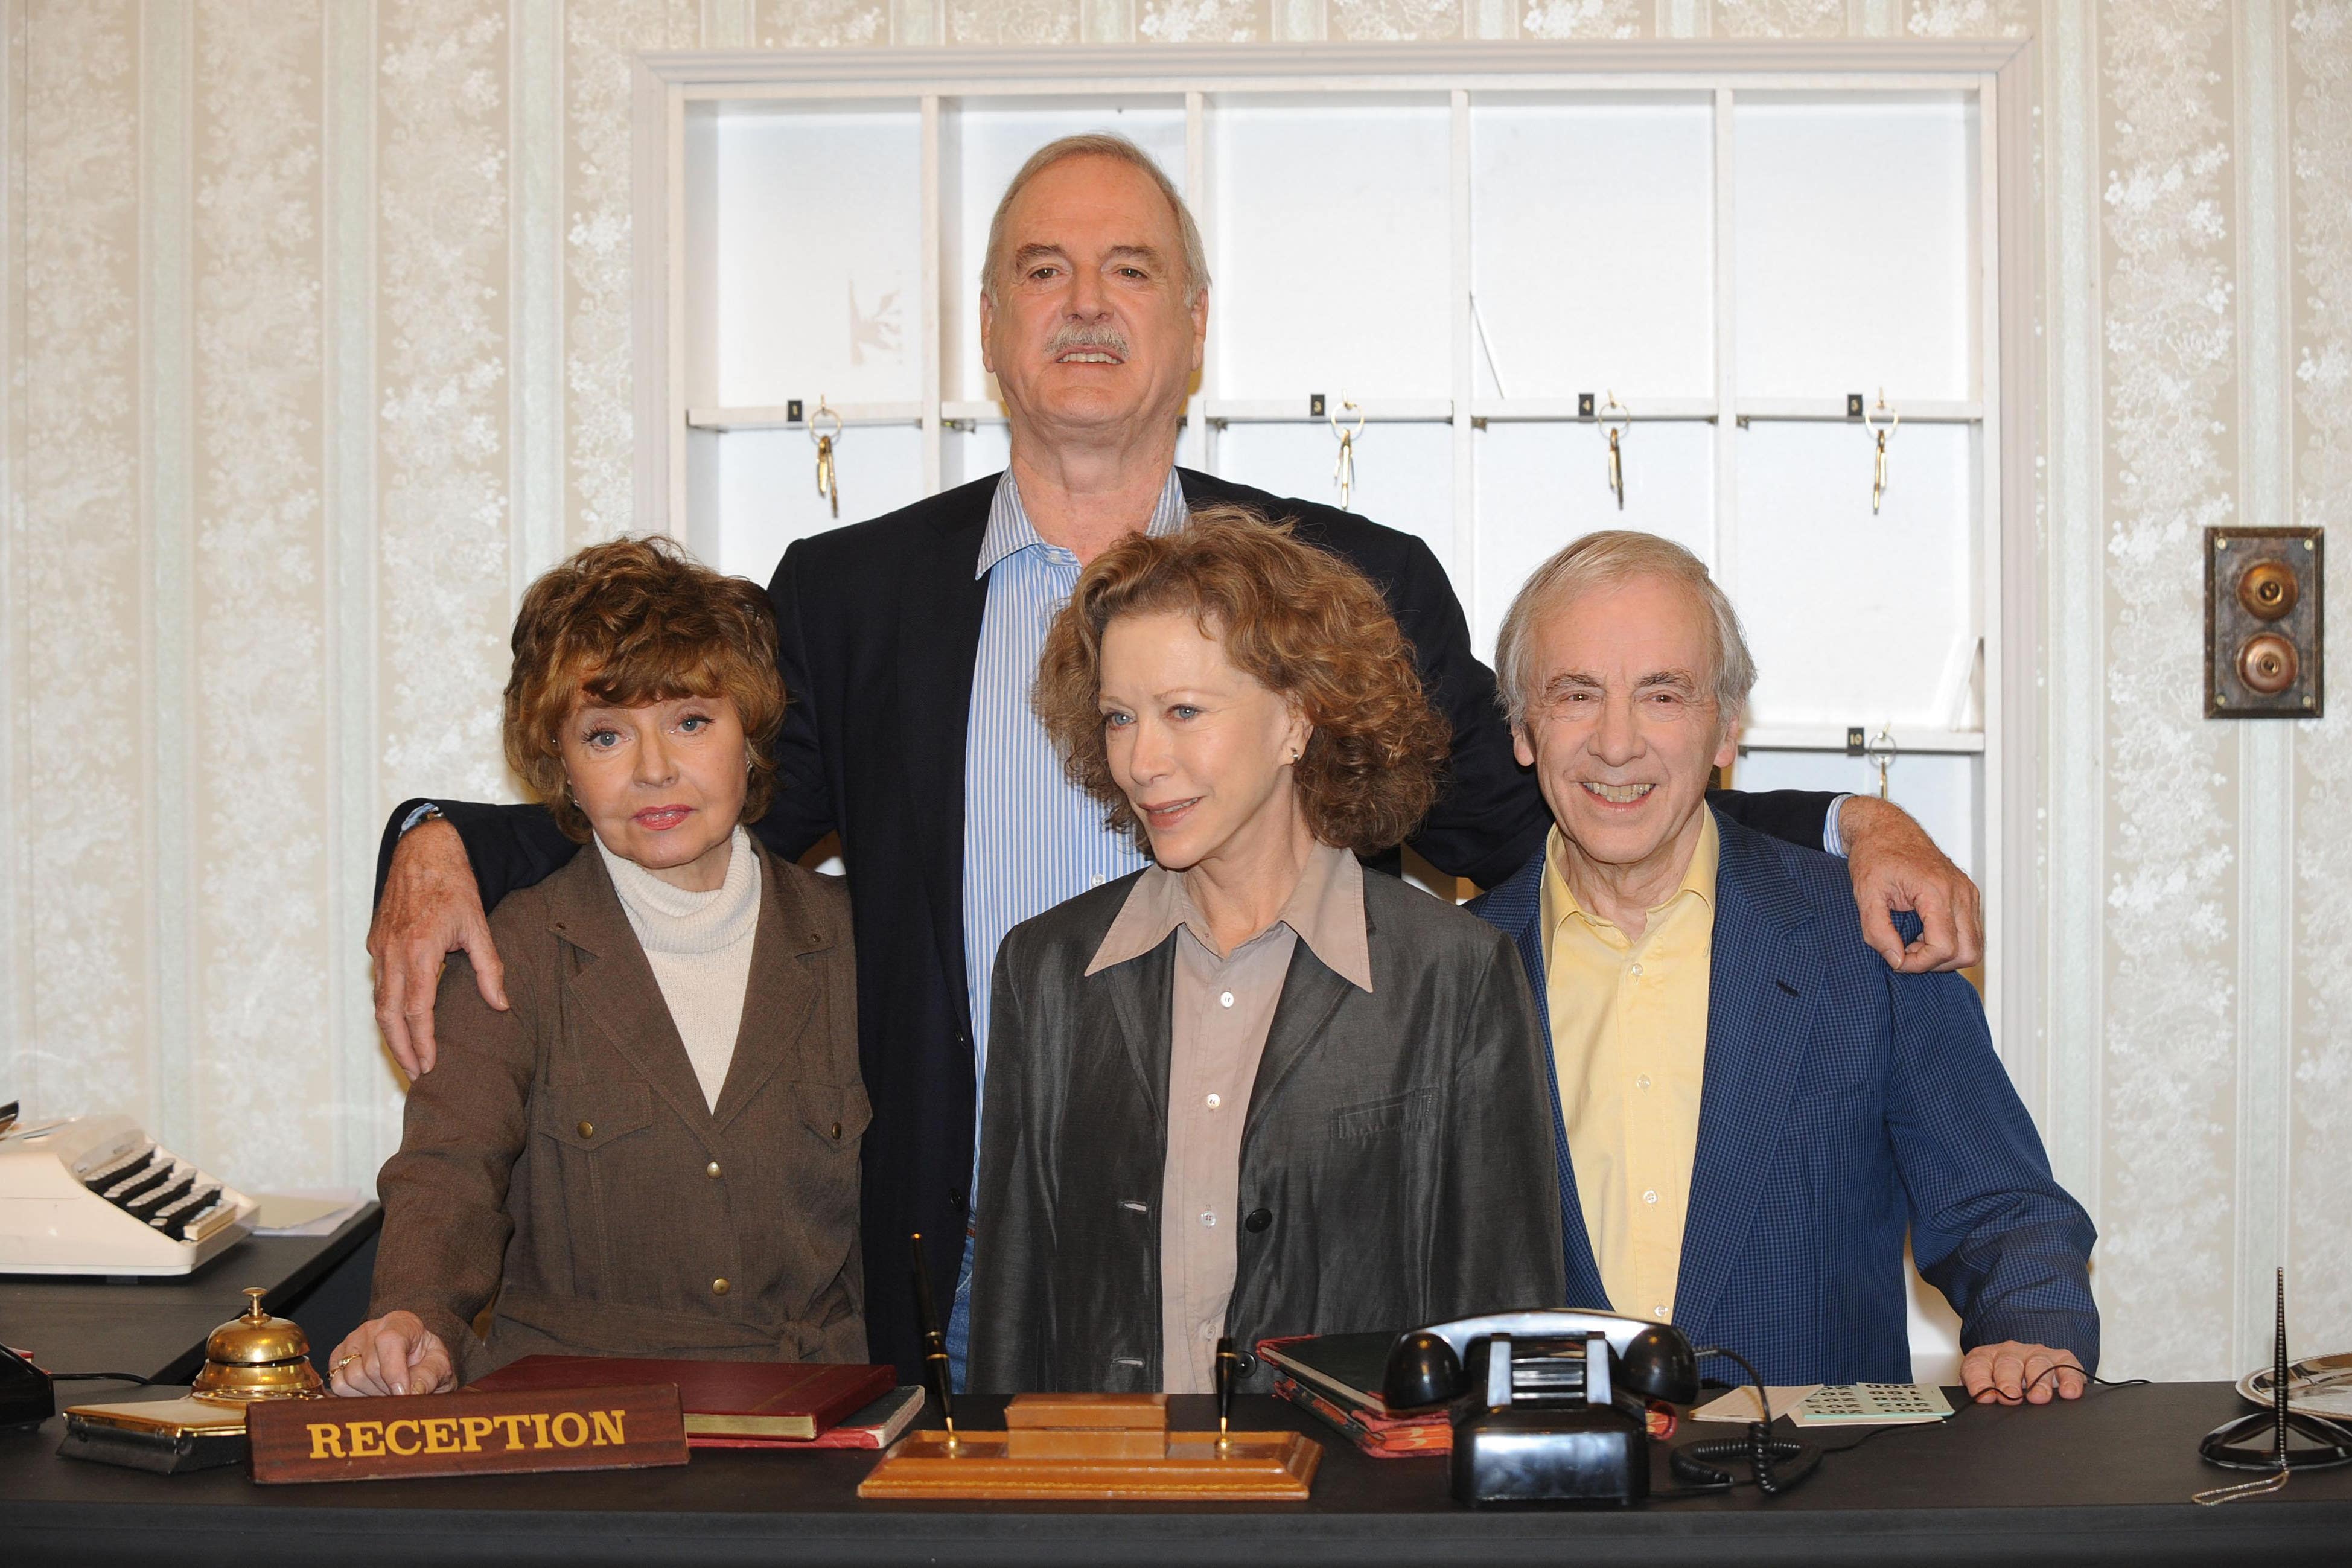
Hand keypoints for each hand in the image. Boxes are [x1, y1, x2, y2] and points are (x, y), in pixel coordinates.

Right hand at [327, 1311, 455, 1396]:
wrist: (414, 1357)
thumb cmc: (427, 1360)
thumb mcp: (440, 1366)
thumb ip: (430, 1376)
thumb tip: (414, 1391)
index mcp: (401, 1323)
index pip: (389, 1342)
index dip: (394, 1372)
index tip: (403, 1393)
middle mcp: (371, 1328)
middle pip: (370, 1368)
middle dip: (387, 1389)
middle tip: (401, 1391)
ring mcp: (351, 1342)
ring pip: (351, 1379)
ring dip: (371, 1394)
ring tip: (388, 1389)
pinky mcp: (336, 1358)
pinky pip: (337, 1385)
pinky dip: (355, 1395)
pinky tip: (372, 1390)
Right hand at [367, 817, 506, 1076]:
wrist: (423, 851)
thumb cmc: (454, 886)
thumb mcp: (478, 925)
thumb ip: (489, 968)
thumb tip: (500, 1005)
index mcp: (419, 949)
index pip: (416, 1009)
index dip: (422, 1041)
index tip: (429, 1065)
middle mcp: (392, 952)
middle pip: (389, 1015)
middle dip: (400, 1049)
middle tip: (415, 1075)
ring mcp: (380, 948)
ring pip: (379, 1002)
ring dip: (391, 1034)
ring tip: (408, 1058)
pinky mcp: (375, 943)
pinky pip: (378, 984)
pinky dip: (387, 1009)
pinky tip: (401, 1024)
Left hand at [1838, 796, 1983, 972]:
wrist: (1886, 829)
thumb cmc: (1875, 856)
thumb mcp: (1865, 894)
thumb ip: (1877, 931)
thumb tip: (1897, 960)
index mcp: (1936, 890)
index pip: (1944, 947)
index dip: (1919, 963)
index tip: (1896, 956)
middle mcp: (1960, 892)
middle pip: (1968, 953)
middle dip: (1936, 963)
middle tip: (1905, 951)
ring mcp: (1968, 893)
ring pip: (1974, 946)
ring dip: (1944, 954)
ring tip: (1913, 941)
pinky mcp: (1968, 895)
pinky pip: (1971, 932)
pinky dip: (1950, 942)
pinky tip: (1923, 932)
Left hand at [1962, 1340, 2084, 1404]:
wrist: (2022, 1365)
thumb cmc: (2001, 1383)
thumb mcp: (1984, 1388)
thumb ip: (1980, 1397)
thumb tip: (1980, 1413)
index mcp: (1985, 1359)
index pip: (1977, 1366)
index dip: (1980, 1382)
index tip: (1986, 1398)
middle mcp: (2010, 1353)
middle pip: (2008, 1364)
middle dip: (2009, 1381)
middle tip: (2011, 1397)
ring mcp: (2036, 1354)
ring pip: (2037, 1364)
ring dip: (2039, 1382)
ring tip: (2039, 1398)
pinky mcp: (2060, 1359)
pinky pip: (2067, 1365)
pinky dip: (2070, 1379)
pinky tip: (2069, 1392)